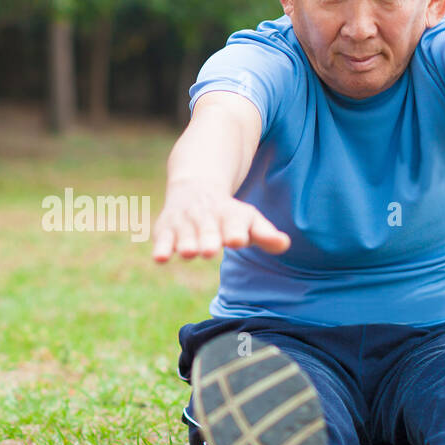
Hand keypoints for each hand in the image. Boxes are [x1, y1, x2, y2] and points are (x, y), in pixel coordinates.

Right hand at [152, 181, 290, 261]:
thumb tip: (284, 244)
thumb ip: (265, 234)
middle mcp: (206, 217)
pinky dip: (161, 247)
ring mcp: (184, 223)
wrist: (195, 187)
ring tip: (189, 252)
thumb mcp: (249, 220)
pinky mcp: (165, 230)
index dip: (235, 232)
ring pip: (184, 234)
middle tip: (209, 250)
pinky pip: (162, 239)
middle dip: (208, 239)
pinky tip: (160, 258)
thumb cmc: (228, 214)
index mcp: (229, 215)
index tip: (237, 240)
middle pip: (207, 230)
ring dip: (186, 243)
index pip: (233, 224)